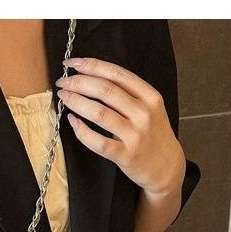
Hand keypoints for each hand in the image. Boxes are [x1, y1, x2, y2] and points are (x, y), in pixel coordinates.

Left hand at [56, 58, 185, 204]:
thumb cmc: (153, 134)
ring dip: (76, 102)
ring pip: (99, 113)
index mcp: (150, 96)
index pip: (117, 74)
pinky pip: (98, 142)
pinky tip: (73, 121)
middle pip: (105, 90)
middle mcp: (144, 114)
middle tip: (63, 82)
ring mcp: (135, 135)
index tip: (73, 63)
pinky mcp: (126, 155)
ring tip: (64, 97)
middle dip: (78, 82)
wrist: (167, 167)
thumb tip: (92, 76)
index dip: (91, 65)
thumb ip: (129, 93)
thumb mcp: (151, 108)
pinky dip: (82, 130)